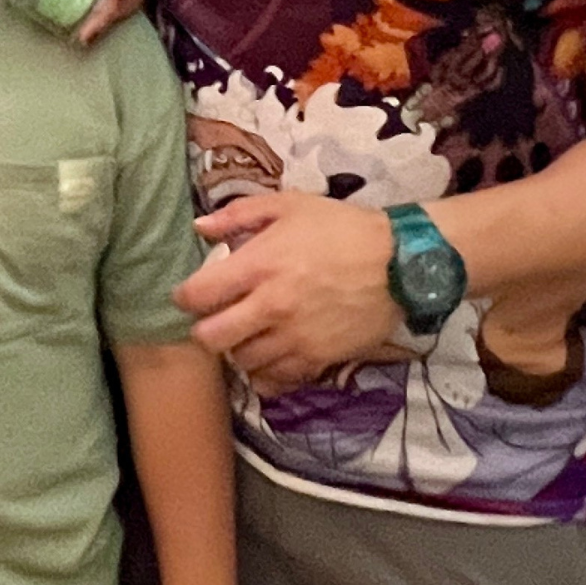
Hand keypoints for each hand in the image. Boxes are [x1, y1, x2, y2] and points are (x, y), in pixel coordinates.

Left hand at [179, 195, 399, 391]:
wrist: (400, 262)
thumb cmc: (341, 228)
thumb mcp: (289, 205)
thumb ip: (239, 214)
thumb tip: (199, 227)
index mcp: (259, 265)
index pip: (199, 295)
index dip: (185, 298)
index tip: (189, 295)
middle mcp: (271, 307)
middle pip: (212, 339)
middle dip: (204, 331)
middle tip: (213, 320)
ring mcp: (295, 338)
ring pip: (243, 362)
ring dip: (237, 350)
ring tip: (246, 335)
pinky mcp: (318, 359)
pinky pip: (277, 379)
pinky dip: (266, 373)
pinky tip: (269, 356)